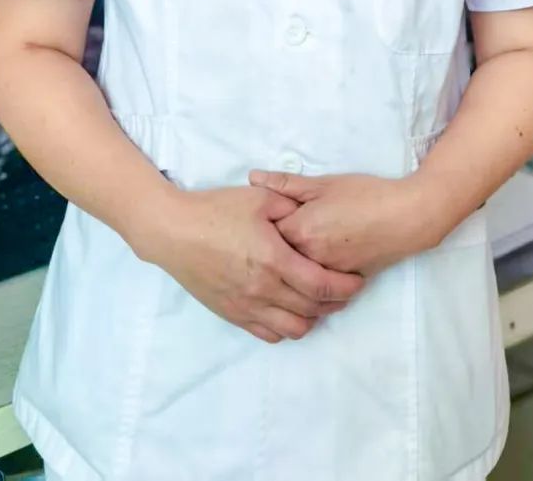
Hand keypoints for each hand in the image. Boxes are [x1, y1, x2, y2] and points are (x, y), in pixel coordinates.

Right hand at [145, 185, 365, 344]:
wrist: (174, 232)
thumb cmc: (216, 210)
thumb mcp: (259, 198)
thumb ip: (291, 206)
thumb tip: (312, 215)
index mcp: (274, 260)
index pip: (322, 285)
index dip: (345, 286)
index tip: (357, 280)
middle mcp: (263, 290)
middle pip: (312, 309)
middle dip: (335, 302)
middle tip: (345, 290)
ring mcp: (247, 306)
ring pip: (293, 328)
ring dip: (312, 317)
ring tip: (318, 301)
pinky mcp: (233, 314)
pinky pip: (269, 334)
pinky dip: (287, 326)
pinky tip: (290, 310)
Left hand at [248, 170, 431, 275]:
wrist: (405, 217)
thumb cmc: (364, 194)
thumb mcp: (324, 183)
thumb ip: (286, 184)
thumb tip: (252, 178)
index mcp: (301, 229)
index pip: (266, 235)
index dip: (263, 228)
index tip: (263, 221)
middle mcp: (309, 257)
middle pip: (278, 259)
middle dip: (273, 251)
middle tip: (276, 239)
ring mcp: (326, 273)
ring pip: (297, 277)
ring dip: (292, 267)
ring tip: (296, 252)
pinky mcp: (342, 283)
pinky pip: (318, 287)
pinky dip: (312, 278)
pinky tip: (314, 266)